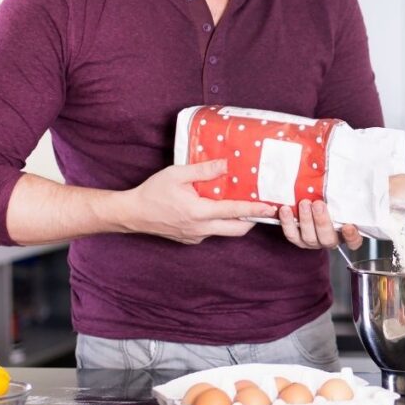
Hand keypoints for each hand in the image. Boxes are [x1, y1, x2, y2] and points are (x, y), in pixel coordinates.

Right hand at [117, 159, 276, 243]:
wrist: (133, 214)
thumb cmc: (153, 191)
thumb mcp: (177, 173)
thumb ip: (204, 170)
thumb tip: (226, 165)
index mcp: (199, 212)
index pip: (234, 212)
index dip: (254, 210)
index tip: (270, 208)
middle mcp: (200, 229)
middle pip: (236, 230)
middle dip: (251, 221)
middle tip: (260, 209)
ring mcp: (195, 237)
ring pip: (224, 232)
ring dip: (233, 221)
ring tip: (238, 205)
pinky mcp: (190, 240)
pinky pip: (210, 232)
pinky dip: (217, 223)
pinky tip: (213, 210)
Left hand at [278, 200, 363, 250]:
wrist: (311, 201)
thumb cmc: (335, 198)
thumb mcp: (350, 196)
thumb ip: (361, 192)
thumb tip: (377, 180)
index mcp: (346, 233)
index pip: (354, 241)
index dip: (351, 236)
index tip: (349, 226)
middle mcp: (330, 239)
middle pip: (328, 238)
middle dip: (322, 221)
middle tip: (319, 204)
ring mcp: (313, 241)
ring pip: (309, 237)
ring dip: (305, 221)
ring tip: (303, 203)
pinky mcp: (297, 237)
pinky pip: (291, 234)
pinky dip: (287, 222)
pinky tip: (284, 209)